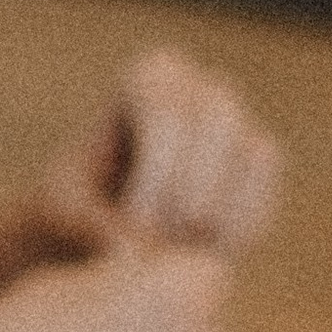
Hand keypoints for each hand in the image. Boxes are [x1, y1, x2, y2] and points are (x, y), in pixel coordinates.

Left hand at [37, 47, 282, 259]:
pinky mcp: (257, 158)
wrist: (108, 232)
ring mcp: (235, 120)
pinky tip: (210, 252)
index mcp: (147, 79)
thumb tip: (130, 250)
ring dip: (221, 208)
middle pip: (219, 117)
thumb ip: (87, 227)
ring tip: (180, 249)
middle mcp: (198, 87)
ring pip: (254, 148)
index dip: (158, 174)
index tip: (134, 221)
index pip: (168, 113)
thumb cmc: (75, 211)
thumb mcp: (63, 216)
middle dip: (194, 186)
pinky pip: (267, 183)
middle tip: (162, 237)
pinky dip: (245, 220)